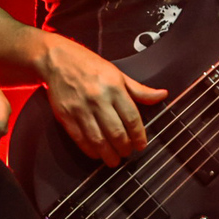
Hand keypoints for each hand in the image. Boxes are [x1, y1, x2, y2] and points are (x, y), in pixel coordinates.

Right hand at [38, 35, 167, 167]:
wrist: (57, 59)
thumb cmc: (88, 65)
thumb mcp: (117, 73)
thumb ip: (139, 89)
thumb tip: (161, 95)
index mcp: (113, 87)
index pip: (132, 118)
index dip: (139, 135)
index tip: (141, 144)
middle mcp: (98, 98)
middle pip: (116, 132)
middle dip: (125, 148)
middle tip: (128, 152)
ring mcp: (80, 108)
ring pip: (98, 140)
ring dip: (109, 155)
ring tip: (114, 160)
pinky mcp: (65, 116)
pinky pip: (80, 139)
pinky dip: (90, 150)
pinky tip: (97, 153)